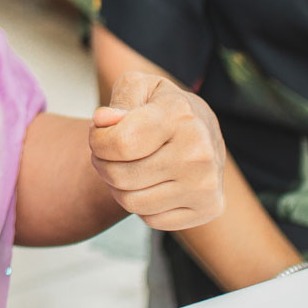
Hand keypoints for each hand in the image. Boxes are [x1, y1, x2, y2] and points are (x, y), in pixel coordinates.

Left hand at [88, 72, 225, 230]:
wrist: (202, 130)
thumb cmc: (160, 106)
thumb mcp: (138, 87)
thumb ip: (118, 100)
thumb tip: (102, 121)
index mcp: (181, 116)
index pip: (120, 144)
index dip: (97, 141)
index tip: (99, 133)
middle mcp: (199, 152)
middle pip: (121, 176)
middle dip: (102, 164)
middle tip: (108, 153)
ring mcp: (207, 184)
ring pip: (132, 203)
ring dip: (117, 187)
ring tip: (126, 167)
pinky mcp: (210, 208)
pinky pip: (152, 220)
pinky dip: (141, 204)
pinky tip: (149, 183)